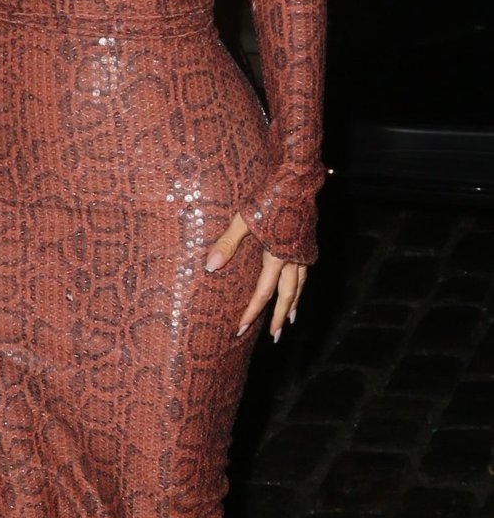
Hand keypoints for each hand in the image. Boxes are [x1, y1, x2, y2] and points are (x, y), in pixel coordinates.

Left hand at [205, 210, 305, 341]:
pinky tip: (298, 287)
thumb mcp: (243, 219)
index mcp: (277, 256)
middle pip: (287, 297)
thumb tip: (209, 267)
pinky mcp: (307, 243)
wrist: (298, 180)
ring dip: (293, 305)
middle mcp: (293, 259)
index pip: (263, 293)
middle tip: (274, 338)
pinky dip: (300, 287)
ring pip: (300, 287)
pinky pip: (305, 274)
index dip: (252, 312)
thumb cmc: (268, 197)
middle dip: (279, 318)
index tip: (241, 329)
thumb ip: (227, 243)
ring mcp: (303, 252)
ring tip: (290, 320)